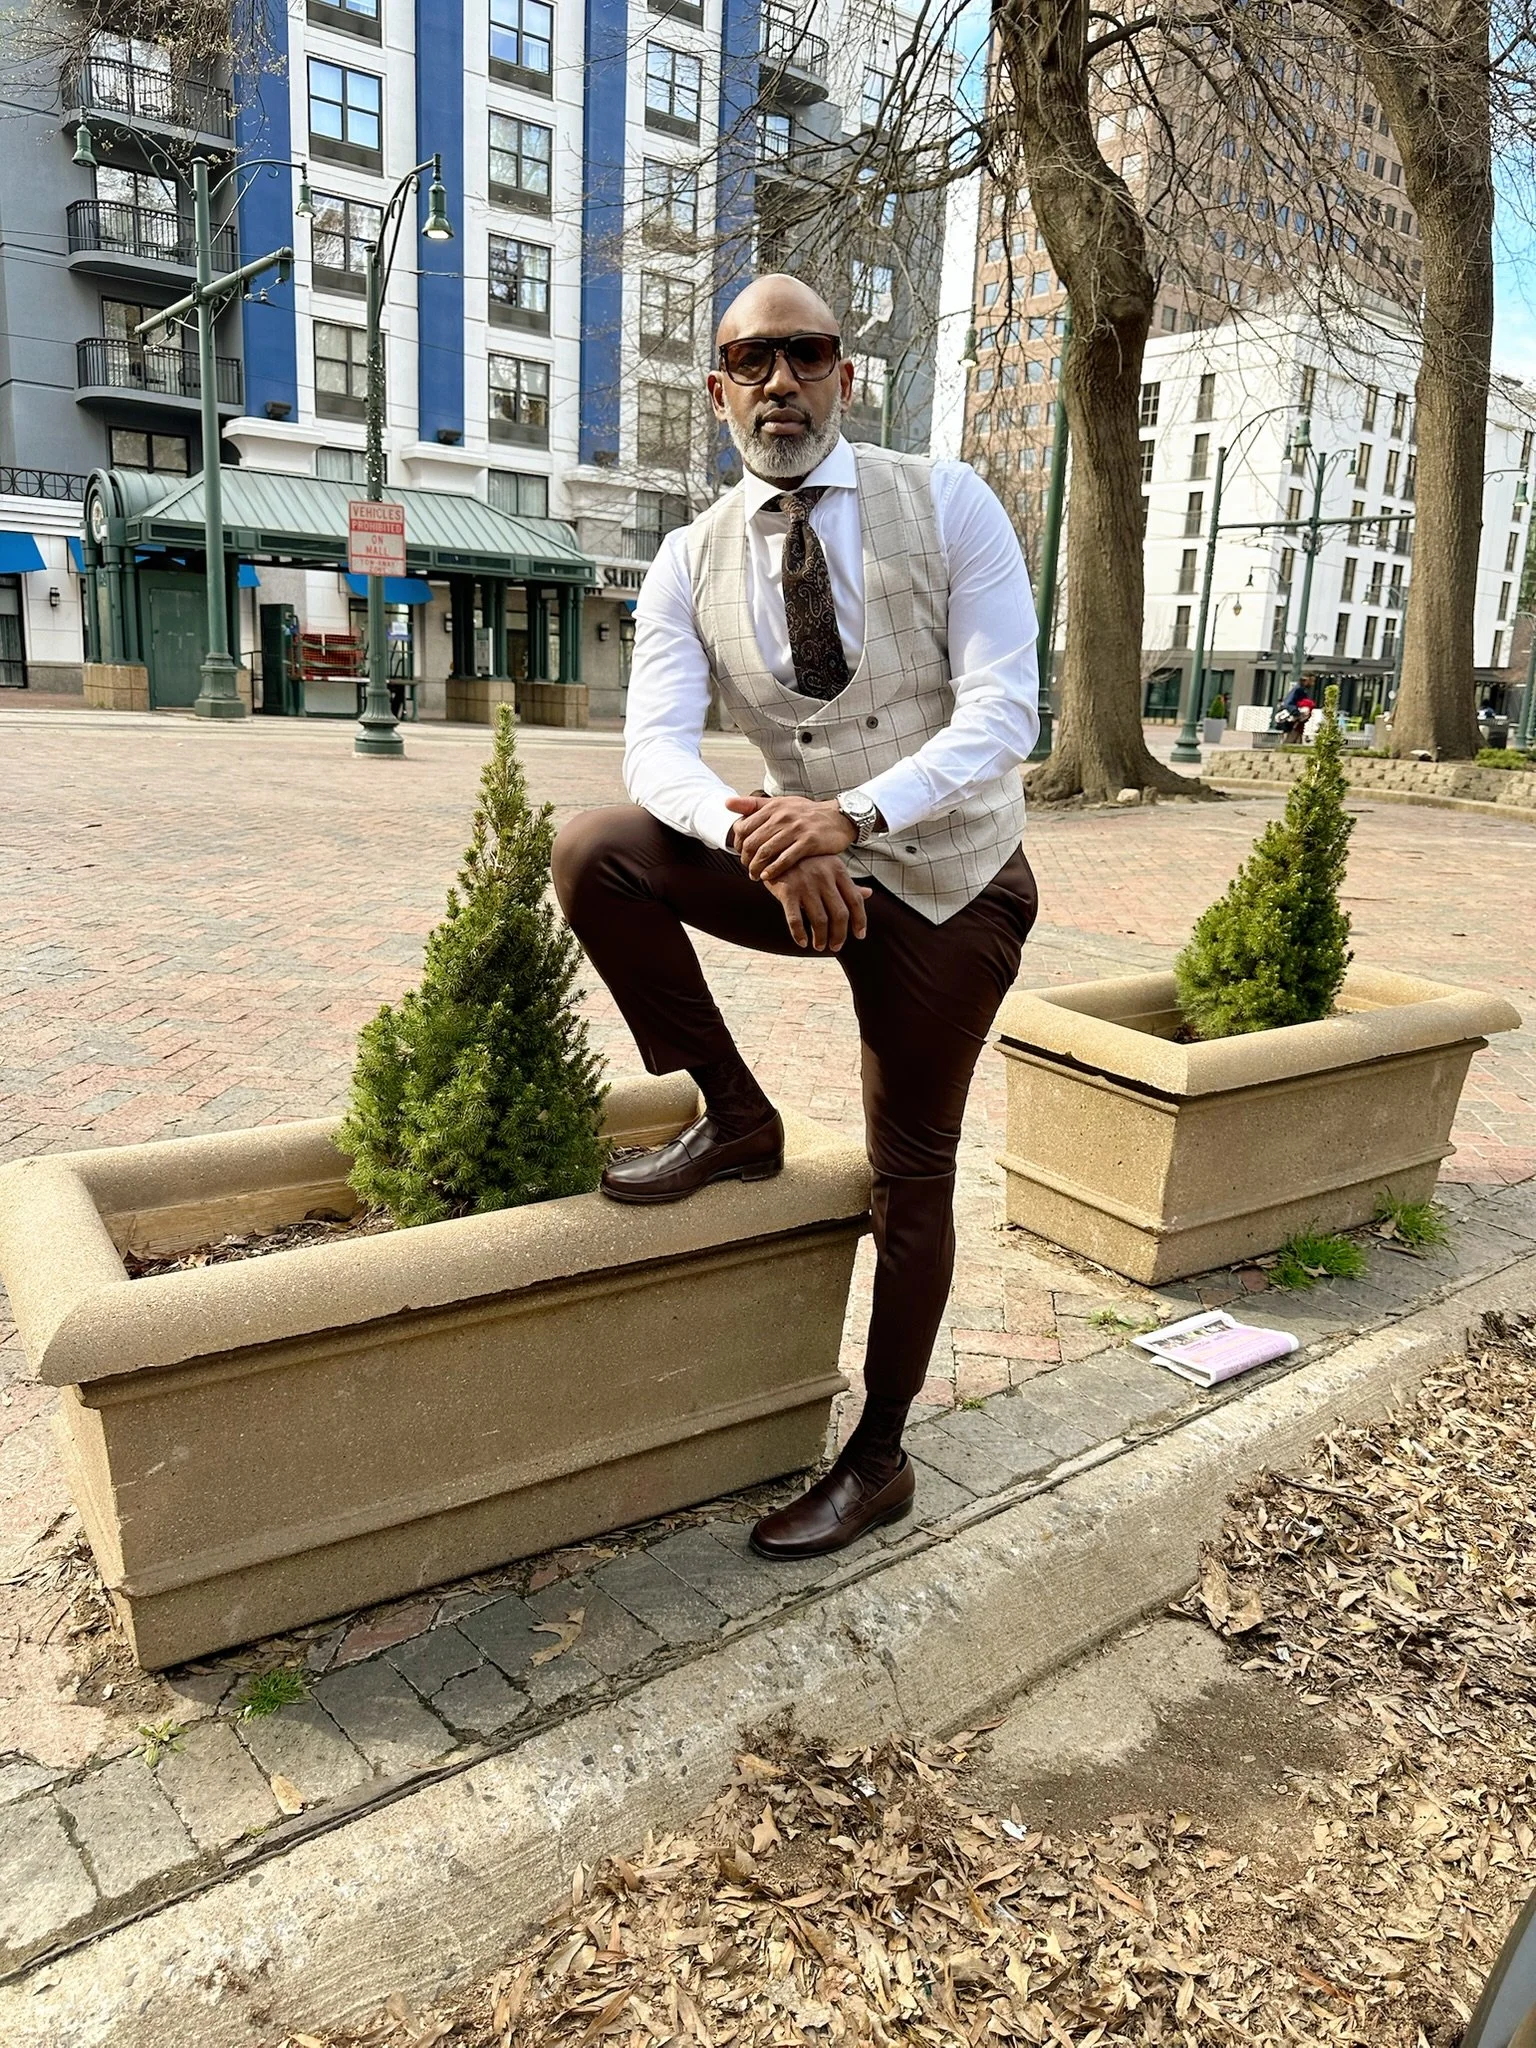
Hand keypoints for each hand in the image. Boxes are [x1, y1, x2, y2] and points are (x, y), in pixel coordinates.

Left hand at [727, 794, 855, 880]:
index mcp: (773, 807)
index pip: (743, 827)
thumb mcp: (780, 804)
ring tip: (755, 876)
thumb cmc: (806, 813)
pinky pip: (785, 859)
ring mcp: (796, 829)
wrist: (839, 817)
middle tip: (747, 869)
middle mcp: (782, 816)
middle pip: (752, 842)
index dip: (737, 844)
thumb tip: (726, 803)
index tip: (741, 854)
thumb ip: (753, 805)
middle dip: (746, 859)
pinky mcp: (809, 842)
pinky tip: (768, 877)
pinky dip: (774, 869)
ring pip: (766, 851)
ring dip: (756, 868)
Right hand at [766, 855, 871, 951]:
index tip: (860, 935)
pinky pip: (795, 919)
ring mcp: (805, 883)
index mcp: (837, 869)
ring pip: (820, 920)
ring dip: (821, 938)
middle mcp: (824, 876)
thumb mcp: (829, 866)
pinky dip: (799, 934)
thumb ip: (847, 882)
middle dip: (840, 934)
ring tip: (820, 946)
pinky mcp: (786, 891)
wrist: (774, 849)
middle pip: (839, 913)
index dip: (860, 921)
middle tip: (836, 946)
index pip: (855, 900)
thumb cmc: (805, 860)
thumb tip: (868, 894)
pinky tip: (802, 942)